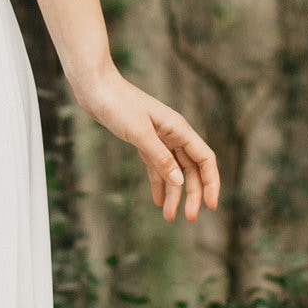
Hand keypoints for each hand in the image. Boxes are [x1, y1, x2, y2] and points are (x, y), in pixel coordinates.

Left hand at [73, 66, 219, 223]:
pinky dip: (159, 184)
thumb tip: (179, 182)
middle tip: (189, 218)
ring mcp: (159, 138)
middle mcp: (173, 134)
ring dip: (175, 194)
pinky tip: (158, 201)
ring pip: (174, 171)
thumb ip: (159, 157)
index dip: (211, 183)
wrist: (95, 89)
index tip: (211, 206)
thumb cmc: (118, 105)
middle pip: (191, 169)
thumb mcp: (139, 133)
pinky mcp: (144, 142)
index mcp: (179, 129)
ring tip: (170, 218)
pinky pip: (157, 167)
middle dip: (193, 194)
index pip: (205, 159)